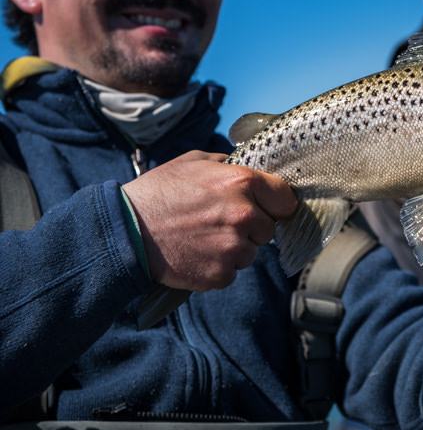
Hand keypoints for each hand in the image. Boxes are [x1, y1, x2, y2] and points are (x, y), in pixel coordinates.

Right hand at [121, 151, 296, 291]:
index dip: (275, 203)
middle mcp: (244, 215)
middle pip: (269, 228)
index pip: (286, 199)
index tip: (266, 206)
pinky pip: (232, 272)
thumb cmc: (158, 192)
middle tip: (220, 221)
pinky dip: (218, 267)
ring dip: (234, 248)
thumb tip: (249, 167)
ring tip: (203, 237)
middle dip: (251, 227)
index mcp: (242, 182)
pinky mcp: (220, 274)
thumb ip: (229, 164)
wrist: (124, 230)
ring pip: (251, 252)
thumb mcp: (195, 161)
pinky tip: (196, 253)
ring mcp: (233, 248)